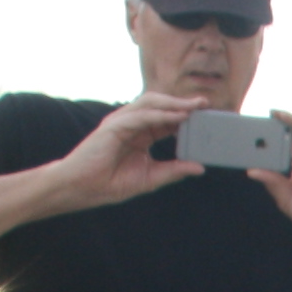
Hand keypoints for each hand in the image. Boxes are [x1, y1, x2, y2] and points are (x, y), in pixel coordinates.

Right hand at [47, 92, 204, 210]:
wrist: (85, 188)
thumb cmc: (112, 182)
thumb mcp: (152, 177)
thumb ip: (174, 170)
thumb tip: (200, 167)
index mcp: (141, 134)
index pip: (167, 120)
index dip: (186, 116)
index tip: (207, 116)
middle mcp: (132, 124)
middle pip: (160, 106)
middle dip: (182, 103)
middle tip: (205, 103)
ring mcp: (121, 122)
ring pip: (150, 104)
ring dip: (173, 103)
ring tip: (194, 106)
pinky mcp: (113, 126)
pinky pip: (141, 116)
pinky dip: (160, 115)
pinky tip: (176, 116)